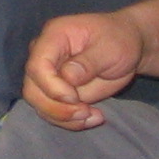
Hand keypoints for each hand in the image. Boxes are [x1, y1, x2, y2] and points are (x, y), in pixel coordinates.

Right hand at [23, 11, 151, 127]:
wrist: (126, 47)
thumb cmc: (119, 41)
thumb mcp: (111, 48)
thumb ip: (89, 62)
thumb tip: (68, 77)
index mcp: (54, 36)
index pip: (37, 66)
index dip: (52, 87)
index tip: (75, 98)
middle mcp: (43, 55)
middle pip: (32, 89)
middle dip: (56, 108)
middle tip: (85, 112)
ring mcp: (47, 74)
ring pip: (39, 104)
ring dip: (64, 118)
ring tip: (94, 116)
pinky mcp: (55, 91)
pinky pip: (52, 112)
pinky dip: (70, 121)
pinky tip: (93, 117)